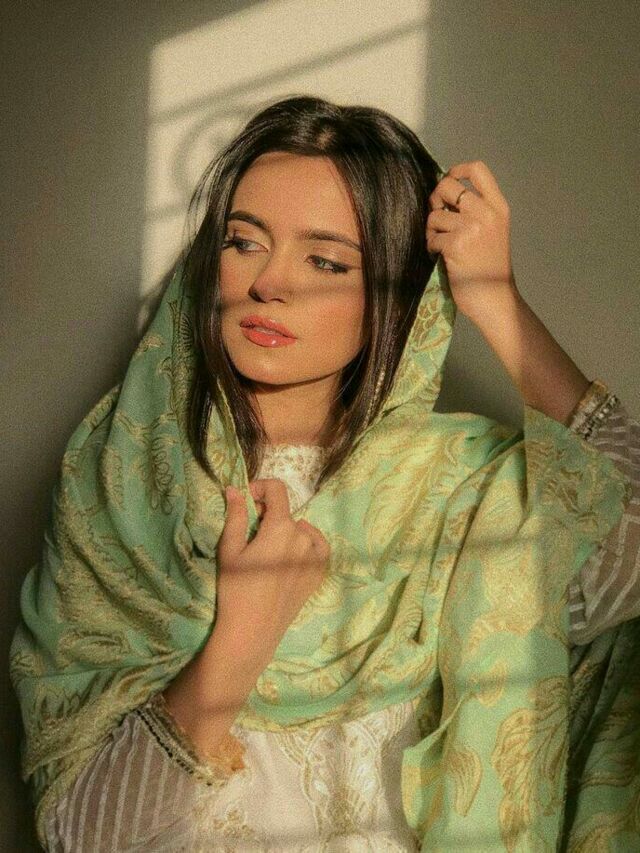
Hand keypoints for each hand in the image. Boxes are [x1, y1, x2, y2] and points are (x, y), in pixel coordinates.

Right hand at [215, 479, 329, 650]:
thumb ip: (236, 516)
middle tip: (250, 532)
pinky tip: (293, 551)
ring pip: (300, 530)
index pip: (277, 489)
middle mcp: (303, 537)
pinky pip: (317, 547)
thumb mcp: (230, 549)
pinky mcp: (318, 573)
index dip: (260, 488)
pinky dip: (307, 542)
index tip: (248, 500)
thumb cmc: (236, 588)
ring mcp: (314, 556)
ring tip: (269, 548)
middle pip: (285, 512)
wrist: (253, 630)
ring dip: (286, 529)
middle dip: (267, 514)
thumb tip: (234, 489)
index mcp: (281, 527)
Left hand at [426, 161, 519, 321]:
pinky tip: (440, 257)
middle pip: (447, 186)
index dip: (457, 170)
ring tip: (441, 244)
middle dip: (435, 200)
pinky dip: (431, 247)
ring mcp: (471, 228)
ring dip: (432, 230)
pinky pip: (432, 237)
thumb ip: (476, 210)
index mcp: (498, 207)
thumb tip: (442, 194)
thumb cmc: (490, 268)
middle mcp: (486, 213)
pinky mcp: (456, 245)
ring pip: (435, 215)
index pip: (478, 170)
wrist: (495, 298)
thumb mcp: (493, 231)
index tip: (449, 180)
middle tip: (437, 218)